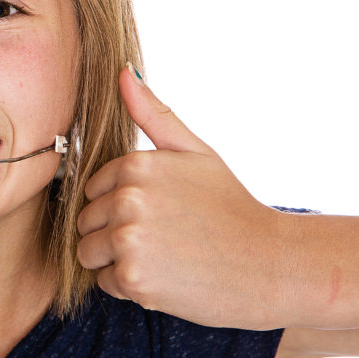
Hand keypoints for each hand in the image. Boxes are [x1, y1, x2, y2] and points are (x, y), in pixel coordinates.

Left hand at [76, 64, 288, 328]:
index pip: (93, 190)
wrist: (272, 264)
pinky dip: (131, 287)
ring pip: (89, 253)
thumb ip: (154, 114)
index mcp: (136, 164)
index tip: (161, 213)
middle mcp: (127, 198)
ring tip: (163, 257)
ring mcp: (128, 239)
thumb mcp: (196, 152)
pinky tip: (168, 278)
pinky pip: (106, 283)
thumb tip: (123, 70)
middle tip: (166, 238)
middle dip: (115, 233)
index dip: (122, 205)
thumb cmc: (231, 208)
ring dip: (117, 261)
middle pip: (86, 222)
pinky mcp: (133, 278)